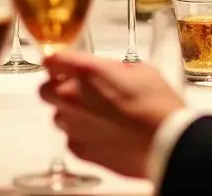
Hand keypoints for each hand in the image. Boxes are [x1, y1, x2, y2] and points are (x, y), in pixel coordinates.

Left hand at [40, 51, 184, 178]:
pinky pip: (70, 139)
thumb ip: (114, 69)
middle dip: (56, 87)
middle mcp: (73, 97)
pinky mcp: (81, 151)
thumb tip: (110, 73)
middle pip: (44, 89)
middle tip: (76, 88)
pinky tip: (100, 133)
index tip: (61, 63)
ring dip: (69, 112)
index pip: (53, 60)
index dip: (56, 61)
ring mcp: (74, 126)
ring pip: (57, 116)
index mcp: (86, 71)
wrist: (167, 143)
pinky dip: (80, 135)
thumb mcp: (139, 70)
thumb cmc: (158, 104)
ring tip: (93, 114)